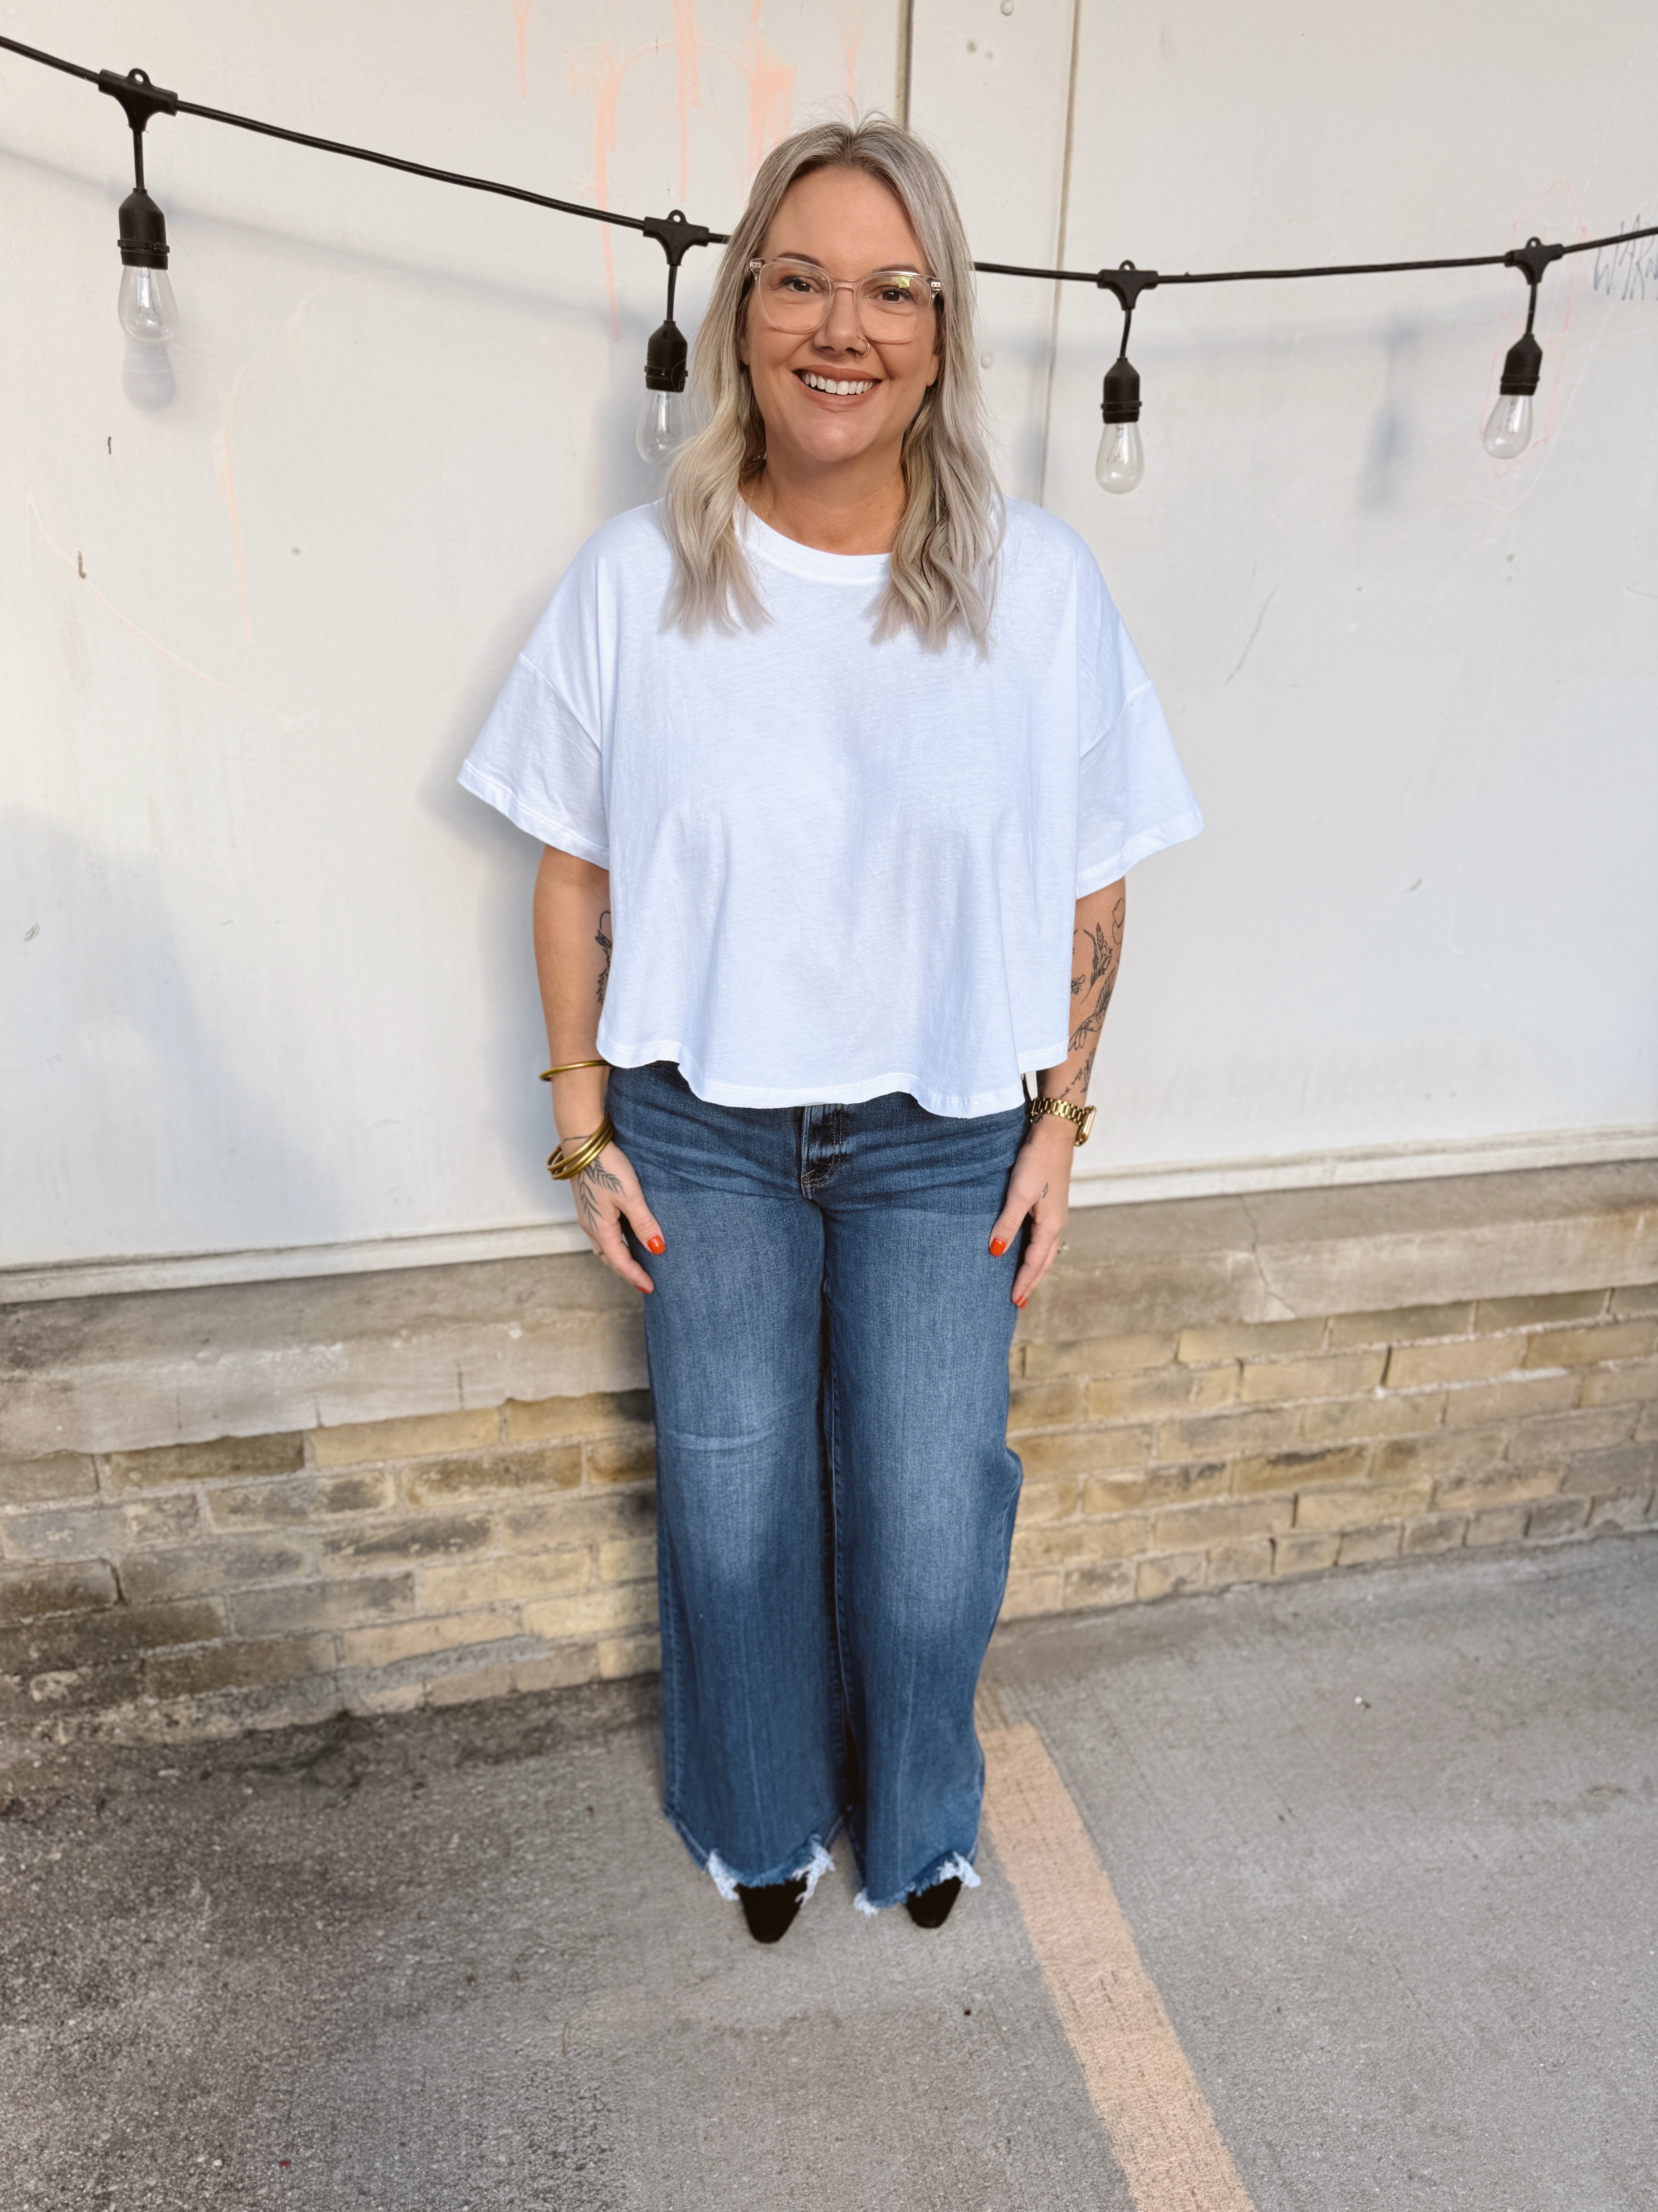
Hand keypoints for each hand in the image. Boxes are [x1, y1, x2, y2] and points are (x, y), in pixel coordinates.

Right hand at [567, 1136, 664, 1293]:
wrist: (582, 1143)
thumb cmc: (607, 1167)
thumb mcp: (630, 1196)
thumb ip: (643, 1223)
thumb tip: (658, 1249)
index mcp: (600, 1228)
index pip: (620, 1261)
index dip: (636, 1276)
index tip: (651, 1288)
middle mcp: (591, 1226)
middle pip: (610, 1258)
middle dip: (627, 1271)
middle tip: (644, 1282)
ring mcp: (588, 1216)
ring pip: (605, 1246)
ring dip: (620, 1258)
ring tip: (637, 1264)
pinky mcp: (590, 1205)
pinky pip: (602, 1234)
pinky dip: (615, 1243)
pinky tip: (626, 1238)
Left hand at [987, 1116, 1075, 1307]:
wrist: (1054, 1134)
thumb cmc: (1036, 1161)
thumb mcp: (1018, 1194)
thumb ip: (1007, 1223)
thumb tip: (996, 1252)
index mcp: (1050, 1225)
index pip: (1035, 1263)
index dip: (1024, 1283)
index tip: (1014, 1302)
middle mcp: (1056, 1223)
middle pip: (1044, 1262)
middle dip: (1031, 1281)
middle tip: (1019, 1302)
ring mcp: (1054, 1214)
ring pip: (1044, 1250)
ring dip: (1034, 1268)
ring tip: (1023, 1282)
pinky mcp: (1049, 1204)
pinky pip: (1042, 1237)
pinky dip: (1034, 1251)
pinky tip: (1024, 1250)